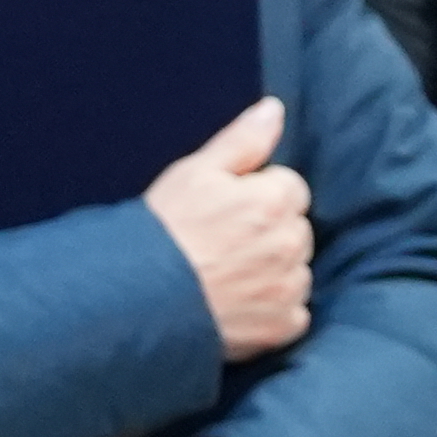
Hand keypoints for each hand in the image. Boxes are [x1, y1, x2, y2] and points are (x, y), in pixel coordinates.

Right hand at [142, 97, 311, 363]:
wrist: (139, 300)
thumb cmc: (163, 232)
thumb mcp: (194, 173)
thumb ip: (243, 140)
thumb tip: (275, 109)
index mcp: (273, 200)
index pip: (290, 186)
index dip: (259, 195)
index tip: (229, 211)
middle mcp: (290, 243)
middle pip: (296, 228)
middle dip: (271, 232)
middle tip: (226, 244)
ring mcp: (288, 288)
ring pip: (297, 270)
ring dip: (275, 271)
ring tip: (230, 276)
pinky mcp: (282, 326)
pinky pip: (294, 313)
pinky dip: (274, 310)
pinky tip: (241, 305)